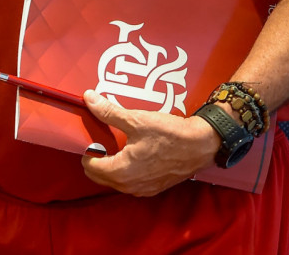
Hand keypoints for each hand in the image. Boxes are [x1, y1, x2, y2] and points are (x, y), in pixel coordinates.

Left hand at [79, 90, 220, 195]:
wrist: (201, 145)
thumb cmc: (169, 134)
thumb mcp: (136, 119)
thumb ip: (108, 112)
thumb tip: (88, 98)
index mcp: (121, 171)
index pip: (90, 167)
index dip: (88, 150)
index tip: (93, 136)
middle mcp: (129, 186)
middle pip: (99, 176)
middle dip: (96, 159)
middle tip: (101, 139)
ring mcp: (142, 189)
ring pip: (114, 181)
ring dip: (109, 166)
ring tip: (114, 145)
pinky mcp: (153, 188)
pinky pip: (129, 183)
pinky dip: (124, 171)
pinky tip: (131, 153)